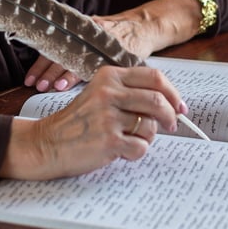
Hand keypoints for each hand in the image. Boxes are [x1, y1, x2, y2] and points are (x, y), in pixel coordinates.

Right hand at [0, 65, 186, 179]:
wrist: (47, 143)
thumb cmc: (78, 122)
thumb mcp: (100, 94)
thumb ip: (129, 93)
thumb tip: (171, 104)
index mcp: (109, 76)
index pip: (154, 77)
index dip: (173, 93)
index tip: (180, 107)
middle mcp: (109, 93)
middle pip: (158, 100)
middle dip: (170, 116)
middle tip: (171, 126)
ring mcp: (108, 116)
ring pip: (151, 126)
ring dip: (147, 137)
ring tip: (129, 140)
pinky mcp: (108, 140)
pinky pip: (141, 147)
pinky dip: (136, 153)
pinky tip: (121, 151)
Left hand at [22, 0, 200, 92]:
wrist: (144, 27)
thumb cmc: (117, 38)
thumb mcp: (94, 39)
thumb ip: (76, 52)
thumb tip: (51, 71)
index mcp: (79, 32)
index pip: (54, 48)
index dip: (41, 65)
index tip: (29, 80)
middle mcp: (87, 34)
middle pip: (60, 52)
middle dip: (46, 71)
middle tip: (35, 85)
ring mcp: (100, 41)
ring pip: (74, 58)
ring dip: (59, 74)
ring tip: (48, 87)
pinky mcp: (113, 50)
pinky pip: (94, 64)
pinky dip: (80, 74)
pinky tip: (70, 83)